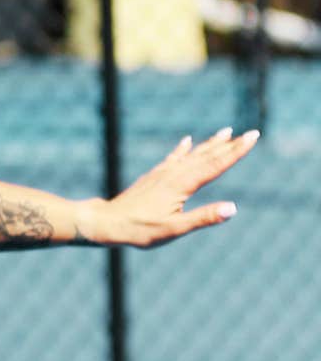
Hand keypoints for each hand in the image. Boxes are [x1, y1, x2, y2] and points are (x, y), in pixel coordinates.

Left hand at [99, 127, 259, 248]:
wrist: (108, 221)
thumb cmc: (141, 229)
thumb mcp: (175, 228)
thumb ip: (204, 218)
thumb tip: (233, 208)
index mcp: (181, 185)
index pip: (215, 165)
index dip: (236, 152)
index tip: (253, 138)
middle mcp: (173, 174)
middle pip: (207, 156)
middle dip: (230, 145)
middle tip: (251, 133)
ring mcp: (162, 173)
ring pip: (192, 155)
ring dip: (210, 144)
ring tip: (226, 132)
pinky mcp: (154, 176)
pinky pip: (173, 158)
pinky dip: (183, 149)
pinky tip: (187, 141)